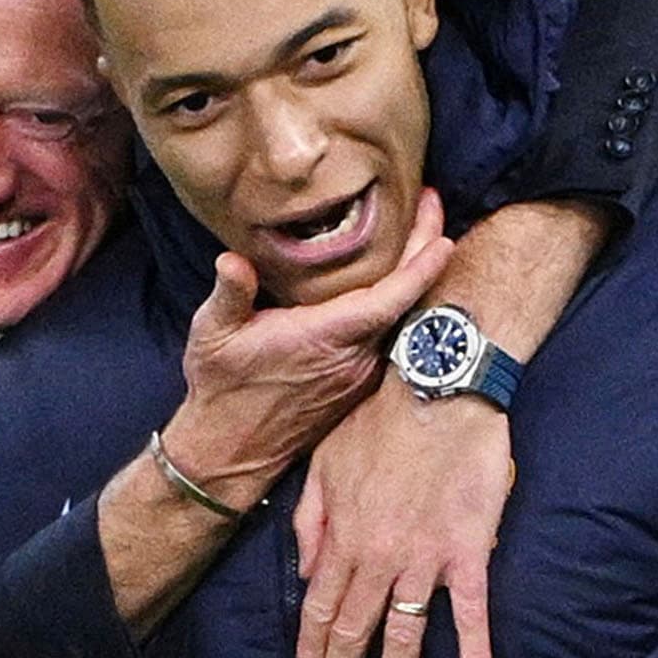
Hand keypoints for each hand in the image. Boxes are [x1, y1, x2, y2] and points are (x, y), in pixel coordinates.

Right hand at [158, 187, 453, 511]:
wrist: (231, 452)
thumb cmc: (222, 390)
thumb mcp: (213, 334)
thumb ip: (229, 292)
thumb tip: (231, 260)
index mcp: (326, 338)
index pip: (388, 300)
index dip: (420, 268)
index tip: (443, 238)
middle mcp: (354, 357)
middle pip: (404, 300)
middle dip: (422, 250)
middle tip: (431, 205)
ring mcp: (360, 374)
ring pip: (398, 318)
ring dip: (410, 276)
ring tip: (417, 229)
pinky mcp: (357, 384)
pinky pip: (386, 336)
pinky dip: (396, 303)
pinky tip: (393, 277)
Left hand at [293, 372, 508, 657]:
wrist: (437, 387)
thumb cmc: (378, 417)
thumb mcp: (323, 462)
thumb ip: (311, 521)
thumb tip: (304, 574)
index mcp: (342, 537)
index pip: (318, 608)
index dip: (311, 649)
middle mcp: (378, 557)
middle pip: (354, 629)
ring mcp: (424, 557)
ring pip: (405, 631)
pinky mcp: (468, 549)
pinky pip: (470, 610)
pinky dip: (474, 649)